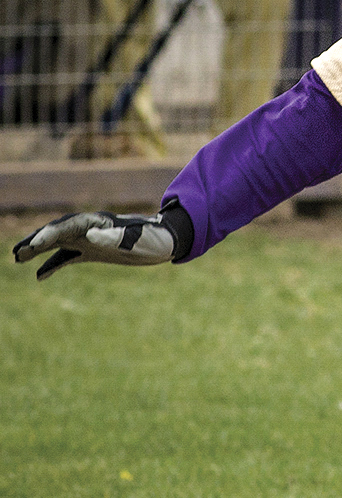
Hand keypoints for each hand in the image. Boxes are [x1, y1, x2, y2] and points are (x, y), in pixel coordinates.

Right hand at [13, 212, 174, 280]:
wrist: (167, 241)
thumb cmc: (154, 238)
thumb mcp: (138, 238)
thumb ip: (115, 237)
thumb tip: (90, 235)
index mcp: (98, 222)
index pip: (68, 227)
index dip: (50, 235)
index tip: (35, 245)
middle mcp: (90, 228)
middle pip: (57, 232)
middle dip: (36, 241)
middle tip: (17, 252)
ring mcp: (90, 239)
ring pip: (58, 243)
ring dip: (39, 250)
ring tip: (17, 258)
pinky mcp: (94, 252)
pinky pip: (69, 257)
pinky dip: (53, 264)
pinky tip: (40, 276)